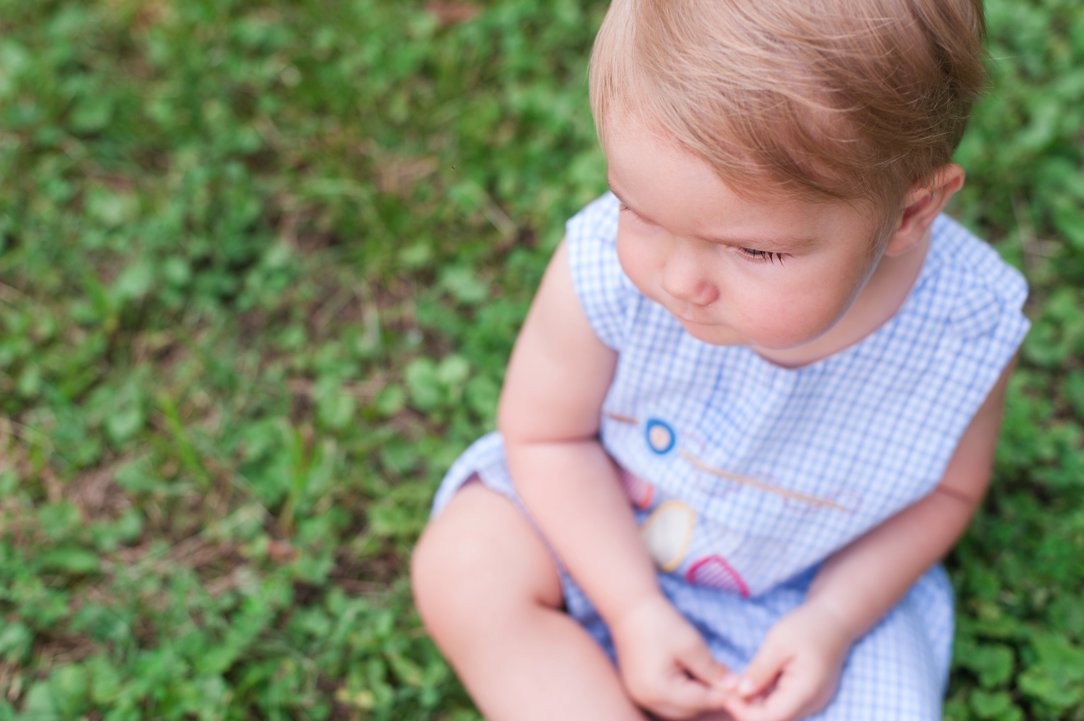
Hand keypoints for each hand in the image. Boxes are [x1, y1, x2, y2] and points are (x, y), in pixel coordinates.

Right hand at [609, 593, 733, 719]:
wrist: (628, 606)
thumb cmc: (659, 622)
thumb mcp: (691, 645)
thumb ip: (712, 670)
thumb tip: (734, 687)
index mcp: (658, 690)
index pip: (700, 701)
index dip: (723, 695)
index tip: (742, 688)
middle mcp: (646, 699)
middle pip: (688, 711)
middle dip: (709, 698)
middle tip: (728, 683)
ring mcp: (640, 695)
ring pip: (677, 708)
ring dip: (696, 697)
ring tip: (711, 677)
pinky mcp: (638, 688)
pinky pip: (665, 700)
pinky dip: (682, 693)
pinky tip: (692, 676)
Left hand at [722, 602, 852, 720]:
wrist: (835, 620)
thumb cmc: (807, 626)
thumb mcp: (777, 643)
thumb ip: (760, 670)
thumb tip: (740, 693)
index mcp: (806, 690)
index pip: (772, 717)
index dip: (745, 713)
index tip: (725, 696)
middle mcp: (812, 703)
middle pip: (775, 718)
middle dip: (748, 708)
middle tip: (727, 688)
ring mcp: (813, 702)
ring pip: (779, 713)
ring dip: (756, 703)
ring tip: (738, 683)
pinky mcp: (809, 697)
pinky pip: (785, 704)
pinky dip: (767, 697)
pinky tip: (753, 681)